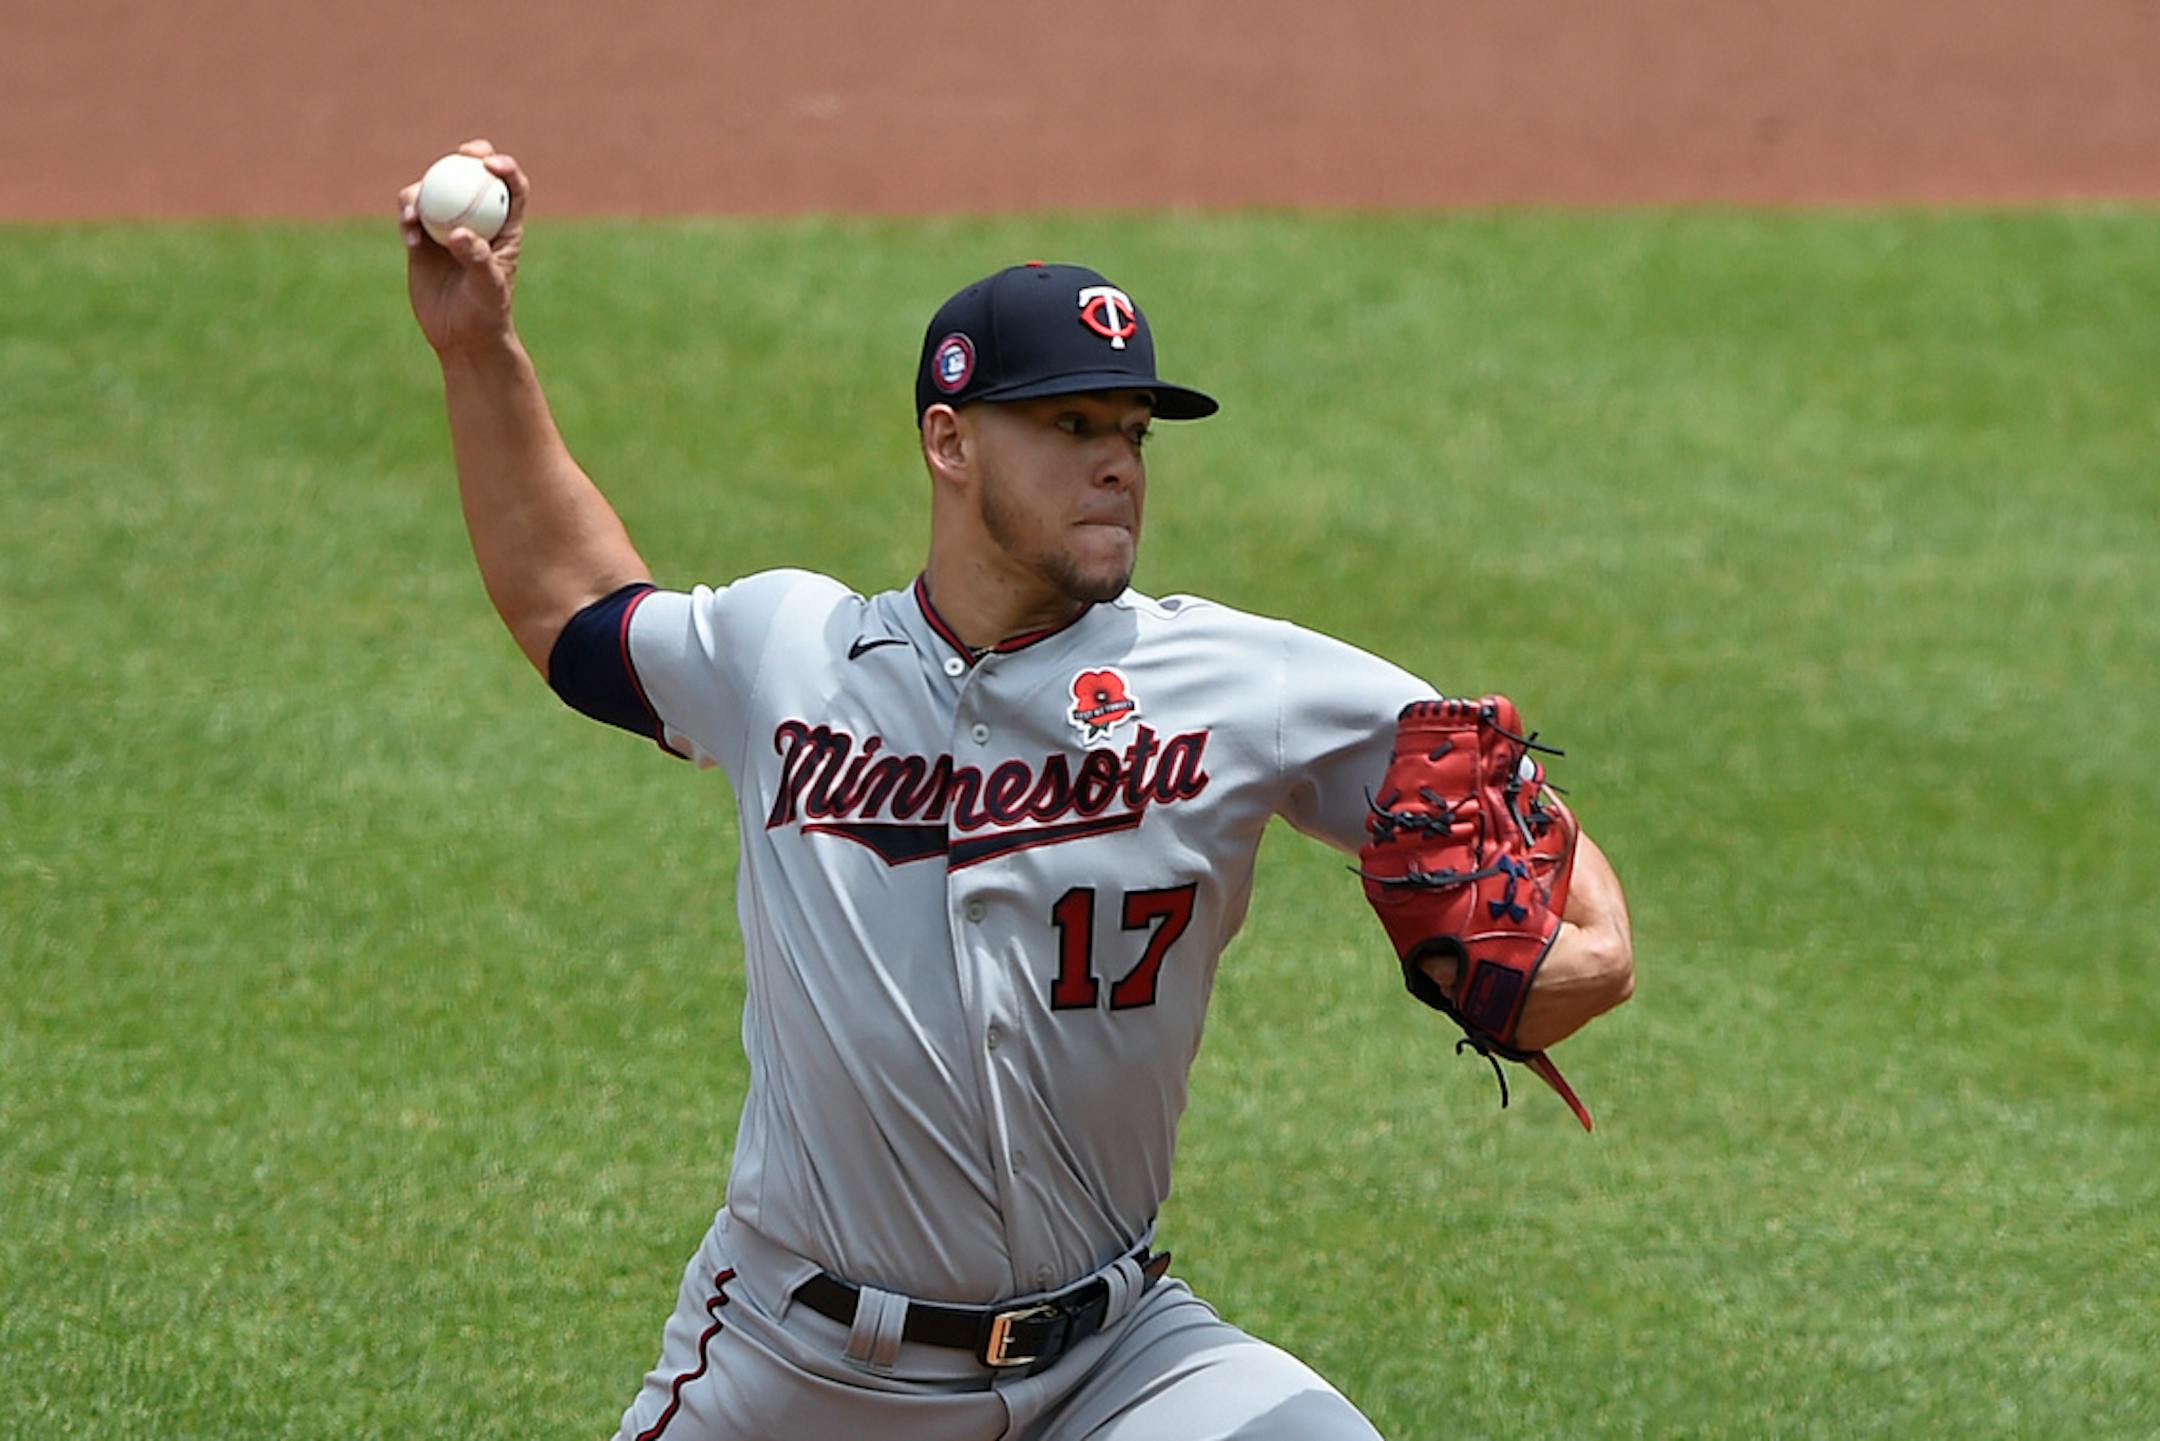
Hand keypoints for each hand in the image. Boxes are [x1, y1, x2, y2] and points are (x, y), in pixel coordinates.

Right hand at [398, 139, 528, 358]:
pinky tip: (409, 235)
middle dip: (469, 156)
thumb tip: (459, 232)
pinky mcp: (423, 239)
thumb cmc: (486, 313)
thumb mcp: (488, 287)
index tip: (491, 163)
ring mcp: (447, 226)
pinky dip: (408, 218)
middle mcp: (477, 220)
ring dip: (423, 191)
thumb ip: (477, 258)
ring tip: (414, 213)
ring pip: (435, 191)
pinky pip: (412, 215)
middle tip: (459, 156)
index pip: (511, 189)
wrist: (461, 337)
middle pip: (473, 176)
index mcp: (505, 228)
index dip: (506, 167)